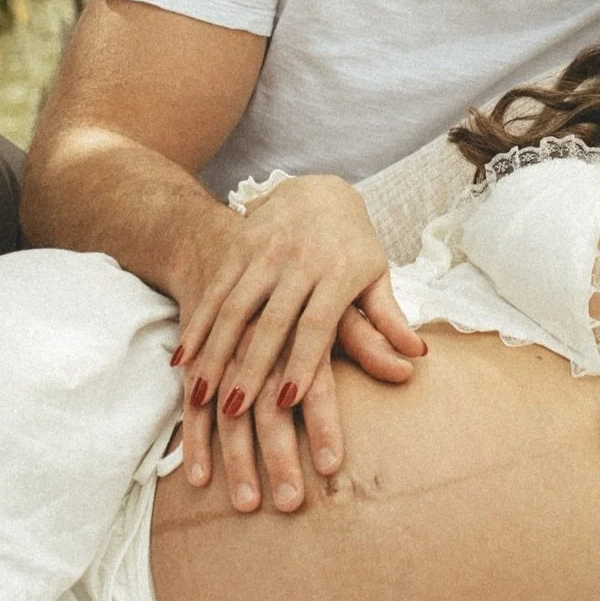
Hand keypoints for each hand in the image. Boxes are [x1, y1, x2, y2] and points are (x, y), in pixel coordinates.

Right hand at [174, 175, 424, 504]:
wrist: (317, 189)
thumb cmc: (353, 246)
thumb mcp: (376, 277)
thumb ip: (389, 319)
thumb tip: (417, 357)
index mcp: (338, 272)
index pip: (318, 324)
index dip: (301, 362)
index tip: (287, 402)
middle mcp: (299, 260)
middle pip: (271, 321)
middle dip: (250, 368)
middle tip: (233, 411)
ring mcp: (264, 251)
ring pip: (233, 308)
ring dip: (215, 353)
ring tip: (200, 395)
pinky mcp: (238, 247)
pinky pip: (213, 292)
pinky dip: (196, 327)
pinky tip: (182, 362)